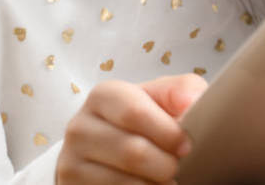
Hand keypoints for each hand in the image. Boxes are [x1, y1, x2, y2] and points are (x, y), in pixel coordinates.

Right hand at [56, 73, 207, 183]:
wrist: (106, 144)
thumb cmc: (143, 117)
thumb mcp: (162, 95)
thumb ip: (182, 90)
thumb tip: (193, 102)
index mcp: (103, 96)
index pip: (135, 113)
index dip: (167, 132)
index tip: (187, 146)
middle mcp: (80, 128)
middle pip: (132, 152)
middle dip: (165, 164)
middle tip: (180, 167)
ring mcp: (71, 163)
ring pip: (124, 182)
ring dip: (156, 184)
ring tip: (168, 178)